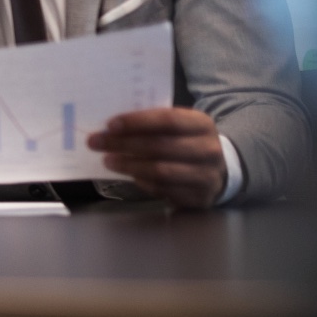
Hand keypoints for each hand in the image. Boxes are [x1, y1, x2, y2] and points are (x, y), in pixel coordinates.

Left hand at [88, 108, 225, 208]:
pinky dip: (143, 182)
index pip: (167, 120)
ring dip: (129, 165)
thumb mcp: (180, 127)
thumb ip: (154, 124)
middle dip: (123, 144)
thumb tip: (112, 126)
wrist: (220, 170)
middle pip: (160, 146)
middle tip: (96, 142)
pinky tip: (129, 176)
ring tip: (108, 160)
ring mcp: (206, 175)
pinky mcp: (199, 197)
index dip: (137, 122)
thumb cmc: (187, 143)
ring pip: (160, 171)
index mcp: (201, 124)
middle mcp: (208, 149)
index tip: (110, 124)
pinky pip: (164, 190)